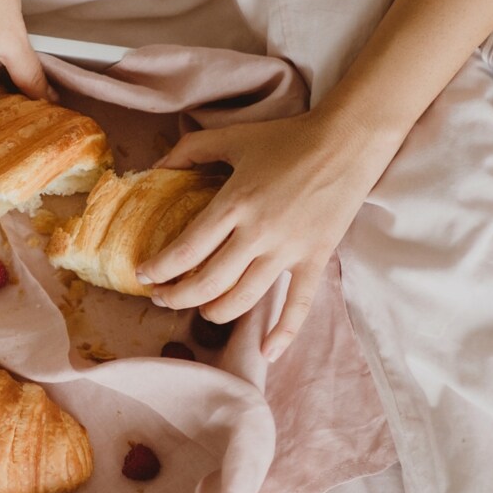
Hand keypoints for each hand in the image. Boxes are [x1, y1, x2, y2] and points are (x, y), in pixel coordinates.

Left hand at [136, 111, 401, 360]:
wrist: (348, 141)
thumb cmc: (288, 138)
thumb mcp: (233, 137)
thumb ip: (190, 150)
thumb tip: (155, 165)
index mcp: (235, 202)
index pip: (187, 249)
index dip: (160, 268)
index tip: (144, 275)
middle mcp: (258, 232)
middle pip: (209, 282)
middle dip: (178, 297)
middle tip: (163, 297)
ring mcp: (289, 250)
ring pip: (243, 298)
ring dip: (214, 312)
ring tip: (200, 310)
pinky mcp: (316, 259)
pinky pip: (299, 305)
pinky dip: (284, 333)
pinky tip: (267, 355)